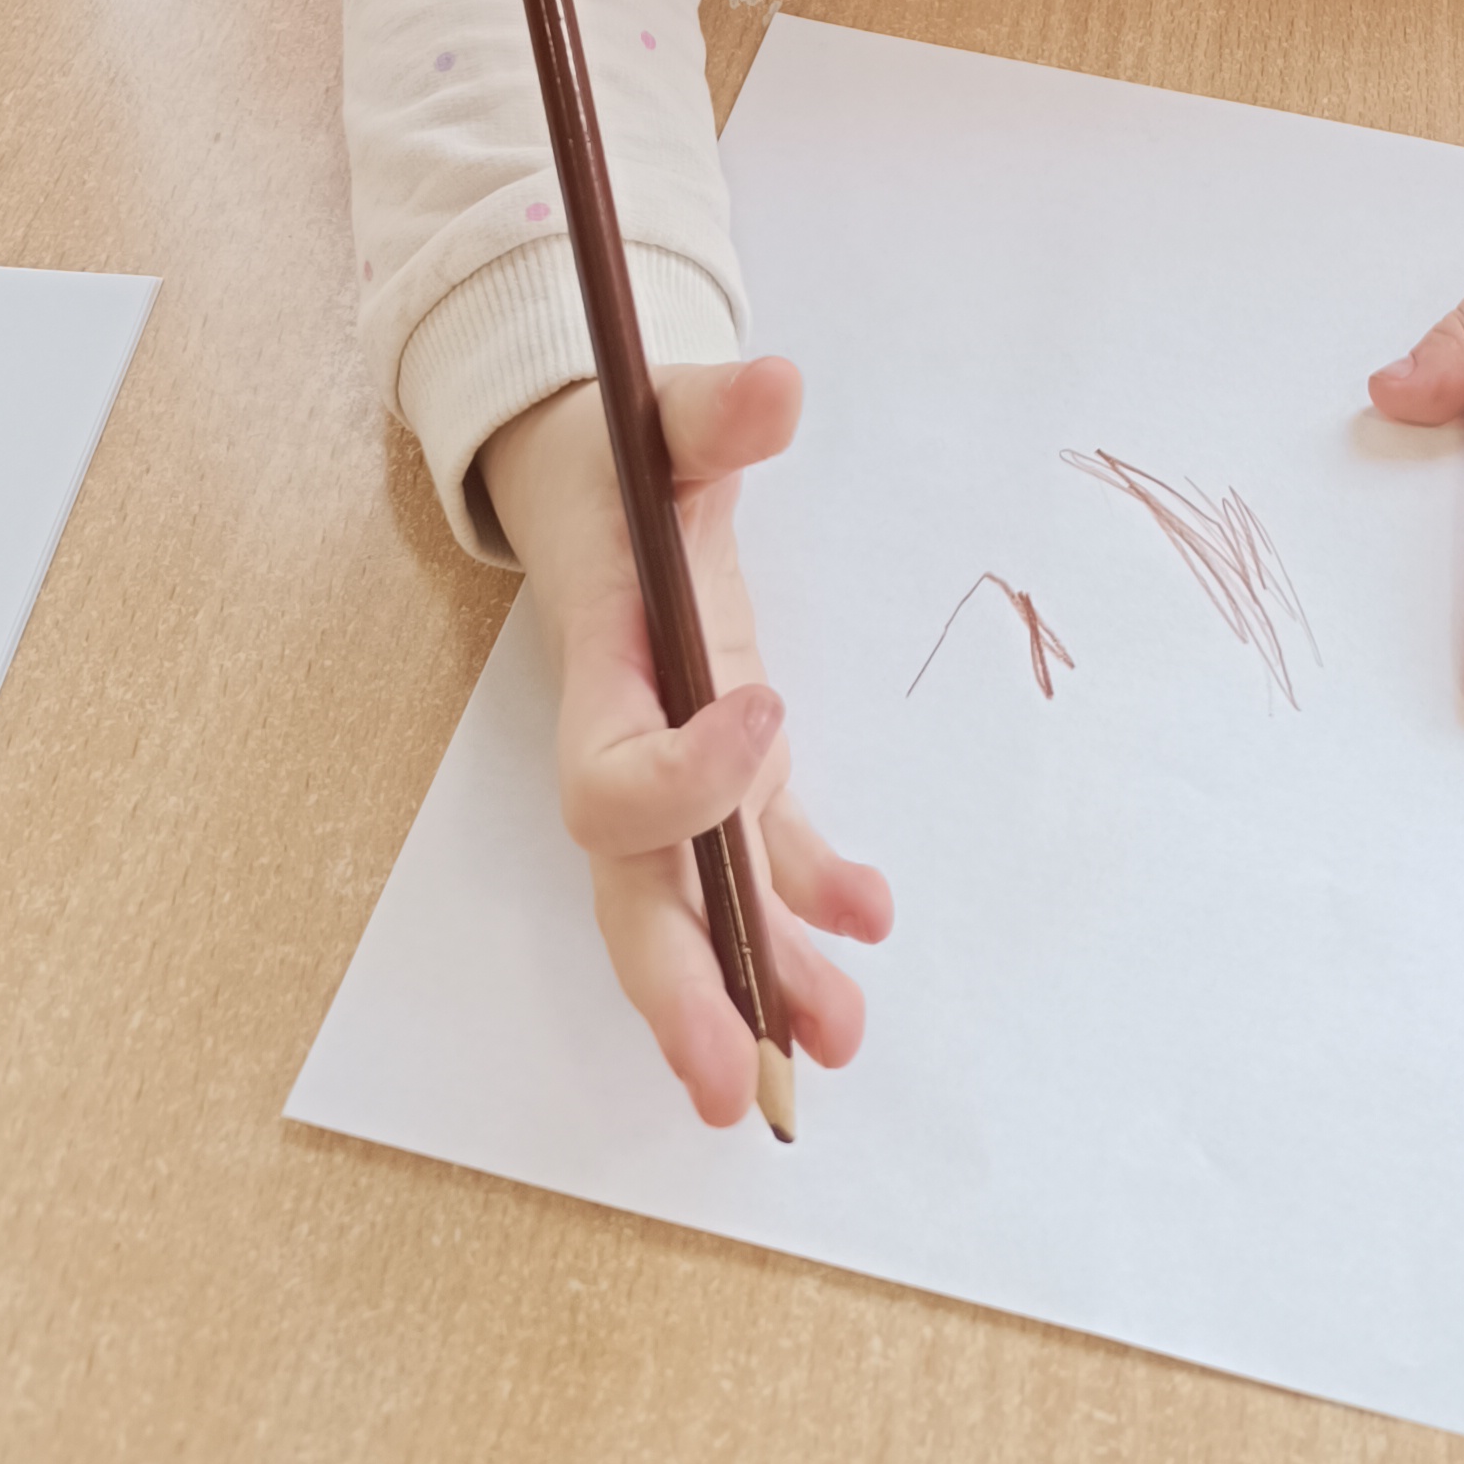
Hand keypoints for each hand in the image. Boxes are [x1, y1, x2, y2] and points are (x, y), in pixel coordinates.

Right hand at [480, 358, 891, 1123]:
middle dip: (681, 988)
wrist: (594, 464)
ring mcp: (680, 765)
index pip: (609, 775)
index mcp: (597, 666)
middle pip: (635, 893)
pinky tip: (869, 931)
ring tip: (833, 1044)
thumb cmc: (613, 444)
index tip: (769, 716)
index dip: (679, 779)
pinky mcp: (735, 760)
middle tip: (729, 1077)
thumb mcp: (655, 410)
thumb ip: (713, 410)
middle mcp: (627, 738)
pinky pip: (764, 857)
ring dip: (760, 978)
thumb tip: (779, 386)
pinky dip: (810, 900)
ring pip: (700, 902)